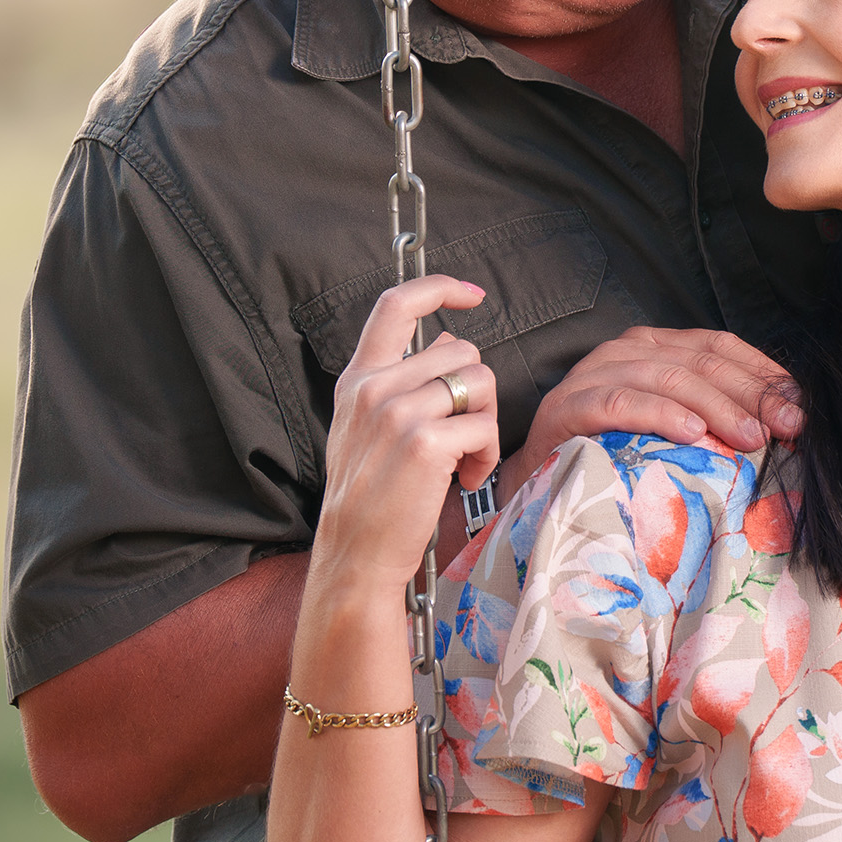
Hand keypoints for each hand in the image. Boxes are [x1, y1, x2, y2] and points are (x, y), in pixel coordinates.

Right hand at [313, 276, 498, 597]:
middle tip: (466, 435)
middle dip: (478, 392)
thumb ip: (401, 381)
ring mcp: (397, 413)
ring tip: (466, 459)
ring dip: (486, 423)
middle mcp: (374, 387)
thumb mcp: (368, 427)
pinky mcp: (424, 442)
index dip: (438, 288)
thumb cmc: (369, 497)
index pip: (394, 305)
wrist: (355, 554)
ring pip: (479, 382)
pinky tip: (466, 479)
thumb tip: (448, 341)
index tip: (470, 295)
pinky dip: (487, 454)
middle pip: (461, 351)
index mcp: (358, 378)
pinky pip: (483, 425)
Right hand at [498, 326, 801, 501]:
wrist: (535, 487)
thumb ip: (715, 421)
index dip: (763, 374)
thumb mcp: (671, 434)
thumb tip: (782, 428)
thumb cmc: (612, 459)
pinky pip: (619, 402)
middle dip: (751, 394)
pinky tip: (692, 434)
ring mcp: (593, 375)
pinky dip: (659, 415)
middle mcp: (626, 351)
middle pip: (700, 360)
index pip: (719, 347)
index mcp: (655, 348)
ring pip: (666, 377)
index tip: (800, 408)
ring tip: (750, 438)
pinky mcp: (567, 407)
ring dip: (715, 406)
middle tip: (788, 428)